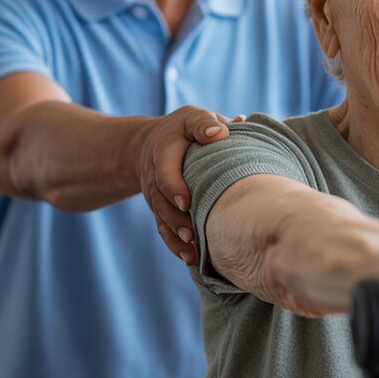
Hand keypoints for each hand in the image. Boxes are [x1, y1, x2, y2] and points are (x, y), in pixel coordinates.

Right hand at [135, 106, 237, 265]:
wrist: (147, 146)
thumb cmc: (181, 131)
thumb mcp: (191, 119)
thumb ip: (206, 123)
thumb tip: (231, 125)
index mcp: (164, 150)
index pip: (165, 169)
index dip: (174, 186)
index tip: (186, 201)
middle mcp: (155, 175)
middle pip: (161, 200)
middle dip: (176, 218)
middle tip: (192, 232)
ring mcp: (155, 196)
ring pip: (162, 218)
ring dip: (176, 235)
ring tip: (193, 249)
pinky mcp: (160, 210)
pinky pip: (163, 230)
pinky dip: (175, 245)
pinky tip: (191, 258)